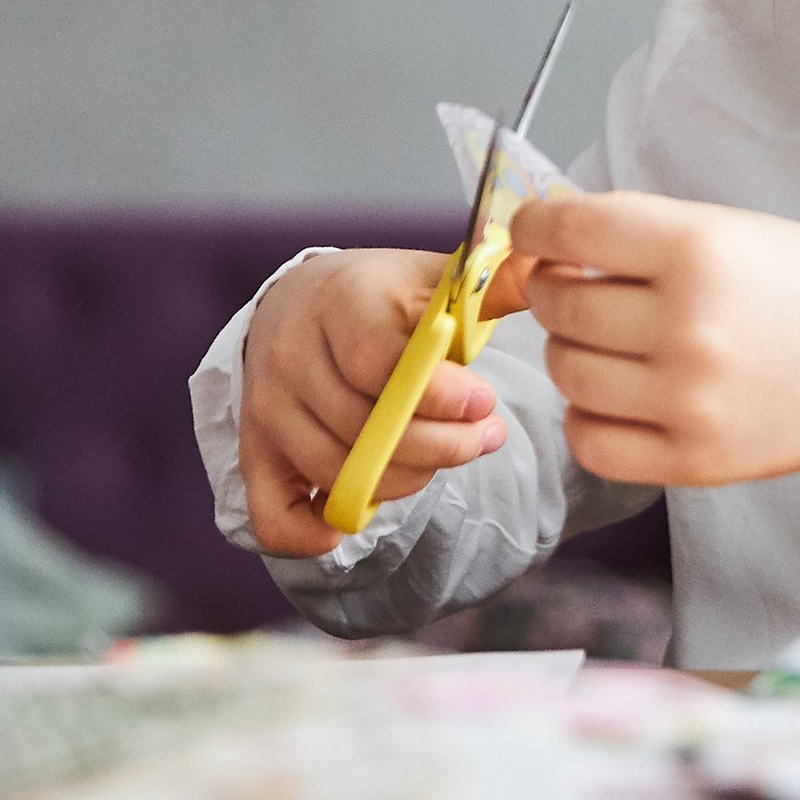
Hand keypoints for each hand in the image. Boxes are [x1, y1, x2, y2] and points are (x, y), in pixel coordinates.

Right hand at [237, 247, 506, 557]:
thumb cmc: (381, 297)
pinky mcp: (255, 455)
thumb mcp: (435, 278)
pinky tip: (359, 517)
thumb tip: (544, 265)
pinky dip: (314, 533)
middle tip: (485, 436)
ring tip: (447, 454)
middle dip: (441, 445)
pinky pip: (274, 517)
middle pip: (363, 427)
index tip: (484, 403)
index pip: (377, 361)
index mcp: (338, 302)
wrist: (299, 303)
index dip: (437, 395)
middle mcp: (290, 356)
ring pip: (337, 473)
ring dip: (406, 479)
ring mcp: (267, 411)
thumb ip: (491, 283)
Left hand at [494, 191, 799, 489]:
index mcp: (697, 250)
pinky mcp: (690, 459)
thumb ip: (636, 233)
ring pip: (567, 373)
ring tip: (606, 343)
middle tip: (576, 287)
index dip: (533, 229)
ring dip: (571, 352)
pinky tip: (616, 395)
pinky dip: (587, 416)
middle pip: (560, 306)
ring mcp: (686, 400)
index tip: (532, 233)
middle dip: (553, 290)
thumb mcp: (727, 229)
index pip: (570, 231)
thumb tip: (542, 245)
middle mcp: (686, 326)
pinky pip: (590, 441)